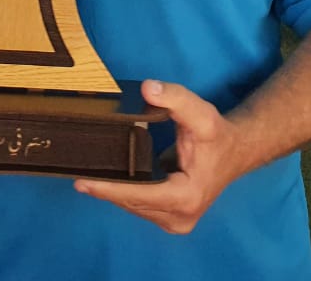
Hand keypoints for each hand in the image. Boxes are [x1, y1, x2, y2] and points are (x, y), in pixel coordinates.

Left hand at [74, 80, 245, 234]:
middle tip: (75, 174)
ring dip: (113, 193)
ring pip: (134, 207)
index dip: (110, 190)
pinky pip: (140, 206)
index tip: (83, 183)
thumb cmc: (217, 135)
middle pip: (132, 203)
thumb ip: (175, 98)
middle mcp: (181, 216)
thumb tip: (147, 89)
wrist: (235, 151)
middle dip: (106, 189)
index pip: (139, 196)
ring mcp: (177, 221)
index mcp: (187, 197)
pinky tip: (108, 181)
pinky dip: (125, 194)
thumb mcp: (201, 113)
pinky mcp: (172, 218)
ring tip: (87, 176)